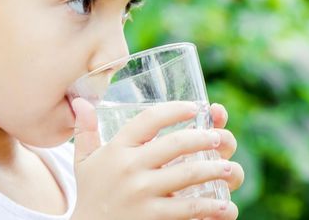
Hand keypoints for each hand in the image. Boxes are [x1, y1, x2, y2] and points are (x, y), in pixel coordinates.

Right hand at [71, 98, 238, 219]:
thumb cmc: (90, 194)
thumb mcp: (84, 162)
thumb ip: (85, 131)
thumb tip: (79, 101)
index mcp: (116, 149)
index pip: (149, 120)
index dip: (175, 110)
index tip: (194, 107)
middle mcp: (129, 168)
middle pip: (176, 144)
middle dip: (204, 138)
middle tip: (218, 138)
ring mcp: (142, 194)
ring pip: (188, 174)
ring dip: (215, 169)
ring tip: (229, 168)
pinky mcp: (153, 218)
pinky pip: (189, 209)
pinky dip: (211, 207)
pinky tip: (225, 206)